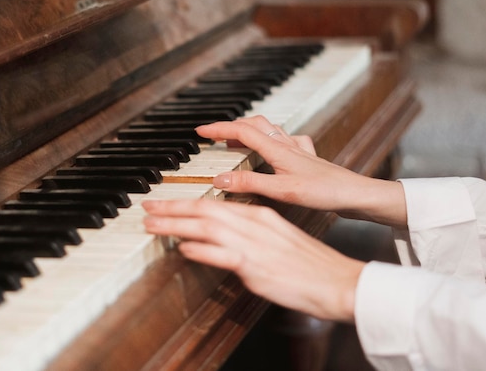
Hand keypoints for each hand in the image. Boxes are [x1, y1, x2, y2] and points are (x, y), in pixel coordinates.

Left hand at [143, 198, 363, 321]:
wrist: (338, 281)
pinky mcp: (257, 267)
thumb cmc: (310, 264)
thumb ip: (249, 235)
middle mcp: (255, 225)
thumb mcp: (277, 239)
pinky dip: (202, 250)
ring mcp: (255, 245)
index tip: (163, 203)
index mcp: (260, 216)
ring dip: (176, 226)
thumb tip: (221, 239)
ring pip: (208, 228)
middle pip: (206, 210)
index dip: (185, 203)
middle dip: (172, 208)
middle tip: (147, 208)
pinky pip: (224, 255)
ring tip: (152, 226)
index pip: (215, 203)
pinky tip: (184, 249)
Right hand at [196, 116, 406, 226]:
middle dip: (231, 126)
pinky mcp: (307, 158)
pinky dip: (273, 138)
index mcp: (278, 150)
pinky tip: (277, 146)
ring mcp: (298, 150)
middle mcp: (287, 145)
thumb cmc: (325, 192)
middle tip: (215, 135)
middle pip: (254, 125)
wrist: (356, 194)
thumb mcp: (282, 191)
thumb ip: (250, 185)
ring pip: (269, 129)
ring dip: (249, 130)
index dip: (219, 129)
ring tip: (236, 140)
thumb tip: (219, 180)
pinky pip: (287, 140)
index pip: (241, 132)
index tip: (200, 130)